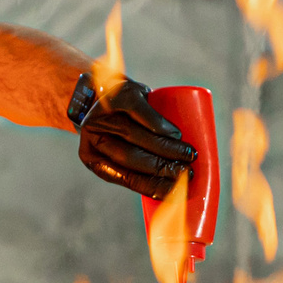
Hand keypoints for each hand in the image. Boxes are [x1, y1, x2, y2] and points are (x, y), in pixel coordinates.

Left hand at [70, 76, 195, 199]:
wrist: (104, 89)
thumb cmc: (120, 126)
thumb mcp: (120, 147)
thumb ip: (136, 168)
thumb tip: (174, 193)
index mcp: (94, 159)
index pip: (128, 179)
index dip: (154, 186)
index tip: (177, 191)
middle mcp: (94, 136)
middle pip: (132, 157)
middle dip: (163, 167)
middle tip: (188, 172)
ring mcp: (104, 113)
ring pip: (137, 136)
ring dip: (166, 148)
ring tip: (188, 154)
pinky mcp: (120, 94)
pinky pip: (141, 113)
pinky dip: (160, 126)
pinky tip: (175, 134)